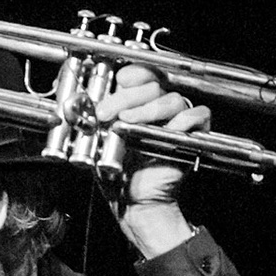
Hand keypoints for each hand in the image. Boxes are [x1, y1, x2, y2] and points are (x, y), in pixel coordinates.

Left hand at [95, 63, 208, 256]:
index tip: (119, 81)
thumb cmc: (117, 175)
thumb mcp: (97, 141)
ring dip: (149, 108)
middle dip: (128, 96)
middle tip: (108, 112)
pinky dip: (185, 119)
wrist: (132, 202)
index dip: (133, 73)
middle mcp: (157, 109)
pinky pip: (199, 115)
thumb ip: (93, 117)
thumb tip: (76, 97)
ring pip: (173, 99)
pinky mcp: (192, 136)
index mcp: (136, 105)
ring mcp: (175, 121)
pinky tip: (167, 128)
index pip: (142, 76)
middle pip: (153, 86)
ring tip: (128, 121)